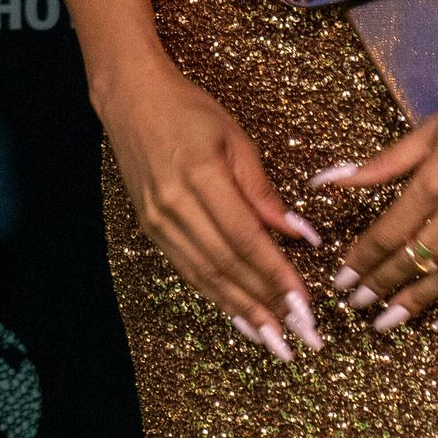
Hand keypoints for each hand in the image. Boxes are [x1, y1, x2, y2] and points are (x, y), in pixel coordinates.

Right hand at [94, 55, 321, 357]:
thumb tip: (301, 235)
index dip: (278, 274)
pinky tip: (239, 317)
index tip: (306, 304)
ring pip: (206, 276)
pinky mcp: (150, 229)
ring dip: (243, 310)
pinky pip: (187, 271)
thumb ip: (264, 192)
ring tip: (274, 339)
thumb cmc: (189, 110)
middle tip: (299, 335)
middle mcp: (174, 205)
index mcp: (200, 176)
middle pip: (227, 265)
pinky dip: (216, 297)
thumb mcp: (235, 140)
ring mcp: (157, 221)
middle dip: (266, 304)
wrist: (130, 99)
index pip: (247, 238)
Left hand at [322, 56, 437, 332]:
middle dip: (380, 286)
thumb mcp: (431, 128)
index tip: (342, 280)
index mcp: (435, 179)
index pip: (388, 232)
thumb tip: (332, 179)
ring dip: (416, 302)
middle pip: (414, 259)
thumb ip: (384, 163)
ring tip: (388, 321)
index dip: (361, 260)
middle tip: (356, 305)